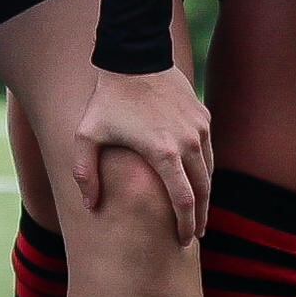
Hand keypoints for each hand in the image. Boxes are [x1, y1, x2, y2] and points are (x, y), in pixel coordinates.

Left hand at [68, 63, 215, 244]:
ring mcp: (199, 129)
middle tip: (196, 236)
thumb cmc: (107, 99)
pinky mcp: (203, 116)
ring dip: (205, 194)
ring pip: (209, 171)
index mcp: (164, 154)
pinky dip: (205, 169)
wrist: (134, 56)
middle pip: (203, 191)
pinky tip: (196, 180)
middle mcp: (189, 143)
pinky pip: (208, 150)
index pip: (184, 201)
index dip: (187, 224)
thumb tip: (90, 206)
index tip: (186, 240)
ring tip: (198, 212)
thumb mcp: (87, 135)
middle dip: (201, 217)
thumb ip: (85, 173)